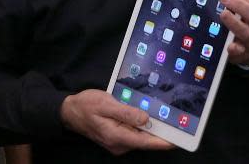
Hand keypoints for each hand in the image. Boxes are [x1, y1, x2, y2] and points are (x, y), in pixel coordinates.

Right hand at [59, 90, 173, 154]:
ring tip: (168, 117)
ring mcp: (118, 141)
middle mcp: (119, 143)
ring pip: (141, 137)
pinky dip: (144, 127)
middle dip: (162, 133)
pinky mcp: (118, 136)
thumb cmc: (86, 105)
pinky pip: (134, 133)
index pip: (146, 142)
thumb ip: (126, 112)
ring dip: (153, 129)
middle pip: (146, 140)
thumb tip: (145, 119)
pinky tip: (150, 116)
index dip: (163, 142)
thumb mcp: (106, 104)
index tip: (178, 140)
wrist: (69, 111)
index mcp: (117, 136)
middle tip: (179, 122)